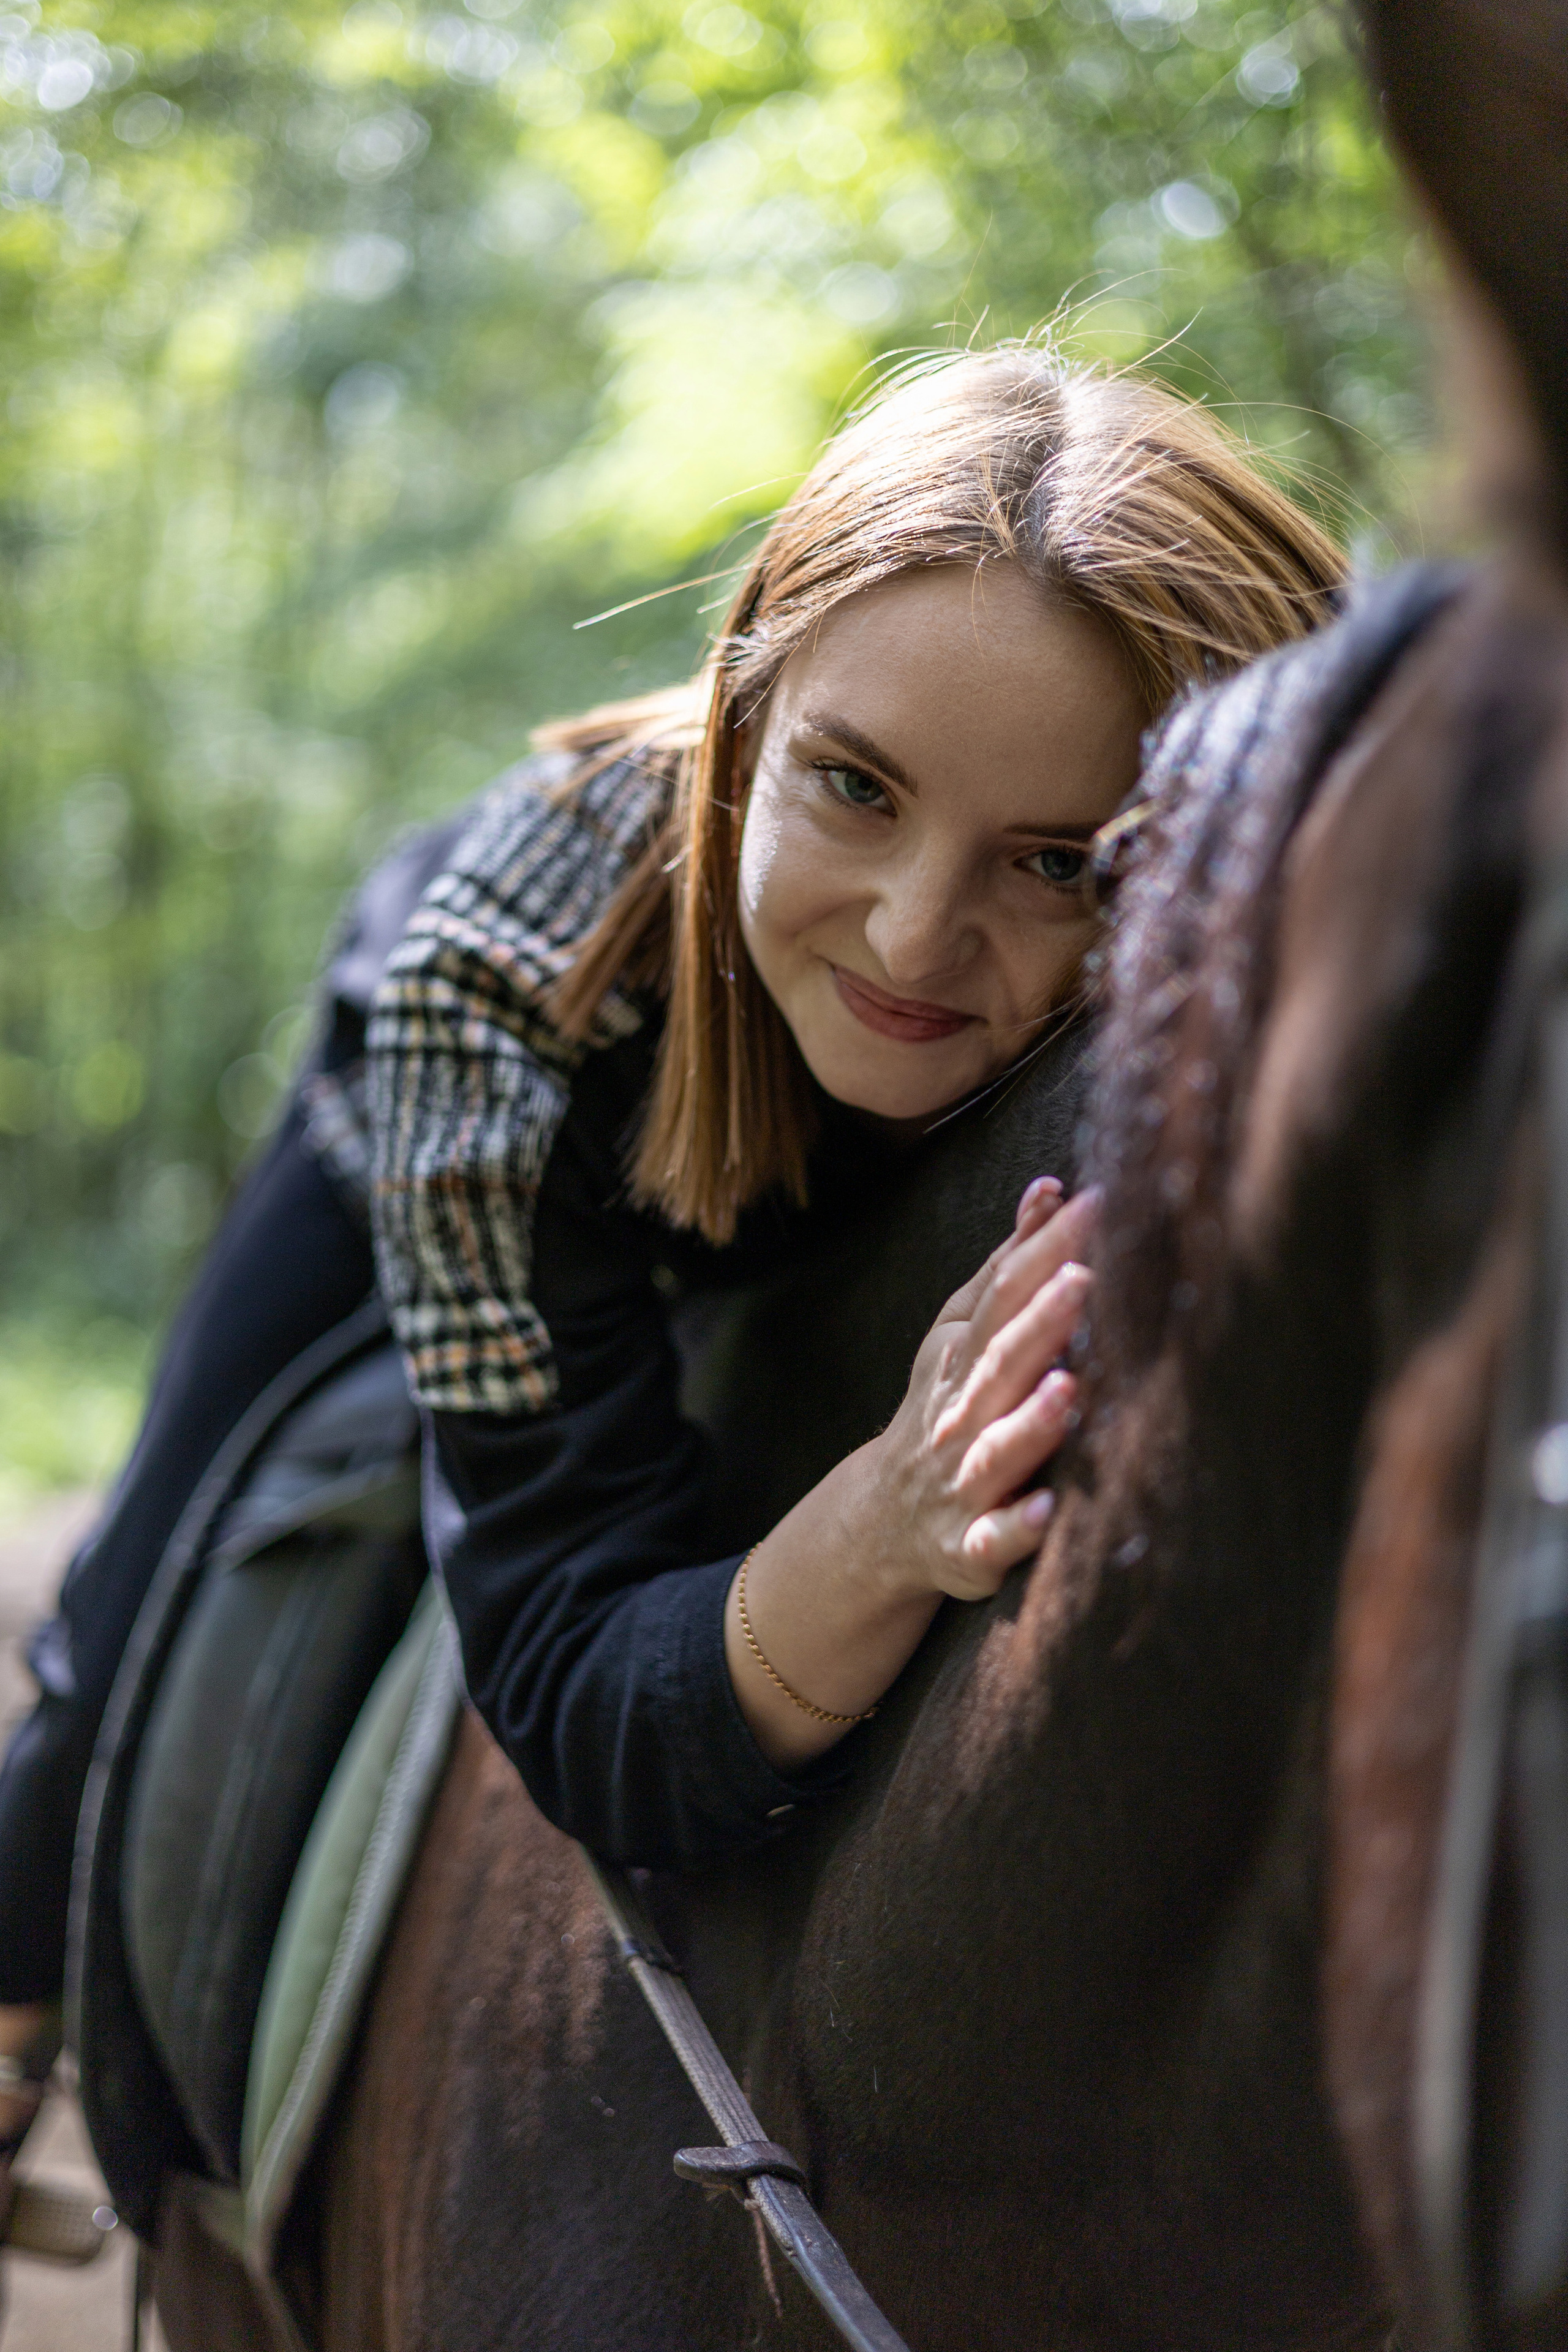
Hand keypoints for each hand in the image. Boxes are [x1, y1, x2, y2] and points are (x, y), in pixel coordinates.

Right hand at [865, 1179, 1097, 1602]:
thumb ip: (1007, 1266)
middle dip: (1040, 1322)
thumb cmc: (949, 1408)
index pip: (1003, 1295)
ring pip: (997, 1450)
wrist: (886, 1519)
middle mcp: (960, 1414)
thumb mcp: (963, 1333)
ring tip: (1067, 1391)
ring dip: (1030, 1422)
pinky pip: (993, 1540)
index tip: (1096, 1204)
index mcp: (962, 1356)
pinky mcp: (971, 1546)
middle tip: (1083, 1279)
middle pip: (999, 1363)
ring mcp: (963, 1481)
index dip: (1046, 1249)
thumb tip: (1051, 1189)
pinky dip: (1016, 1528)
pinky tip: (1050, 1513)